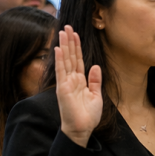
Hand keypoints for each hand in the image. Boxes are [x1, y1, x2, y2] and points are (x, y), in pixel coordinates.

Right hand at [54, 26, 101, 147]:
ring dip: (64, 46)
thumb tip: (95, 66)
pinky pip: (61, 72)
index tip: (75, 34)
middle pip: (71, 57)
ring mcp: (66, 83)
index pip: (78, 60)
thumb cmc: (88, 115)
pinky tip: (59, 49)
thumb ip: (95, 80)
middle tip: (67, 26)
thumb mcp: (96, 95)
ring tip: (63, 31)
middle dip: (70, 41)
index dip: (77, 47)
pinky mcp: (62, 89)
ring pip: (65, 60)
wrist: (82, 129)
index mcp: (80, 81)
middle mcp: (71, 80)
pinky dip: (60, 60)